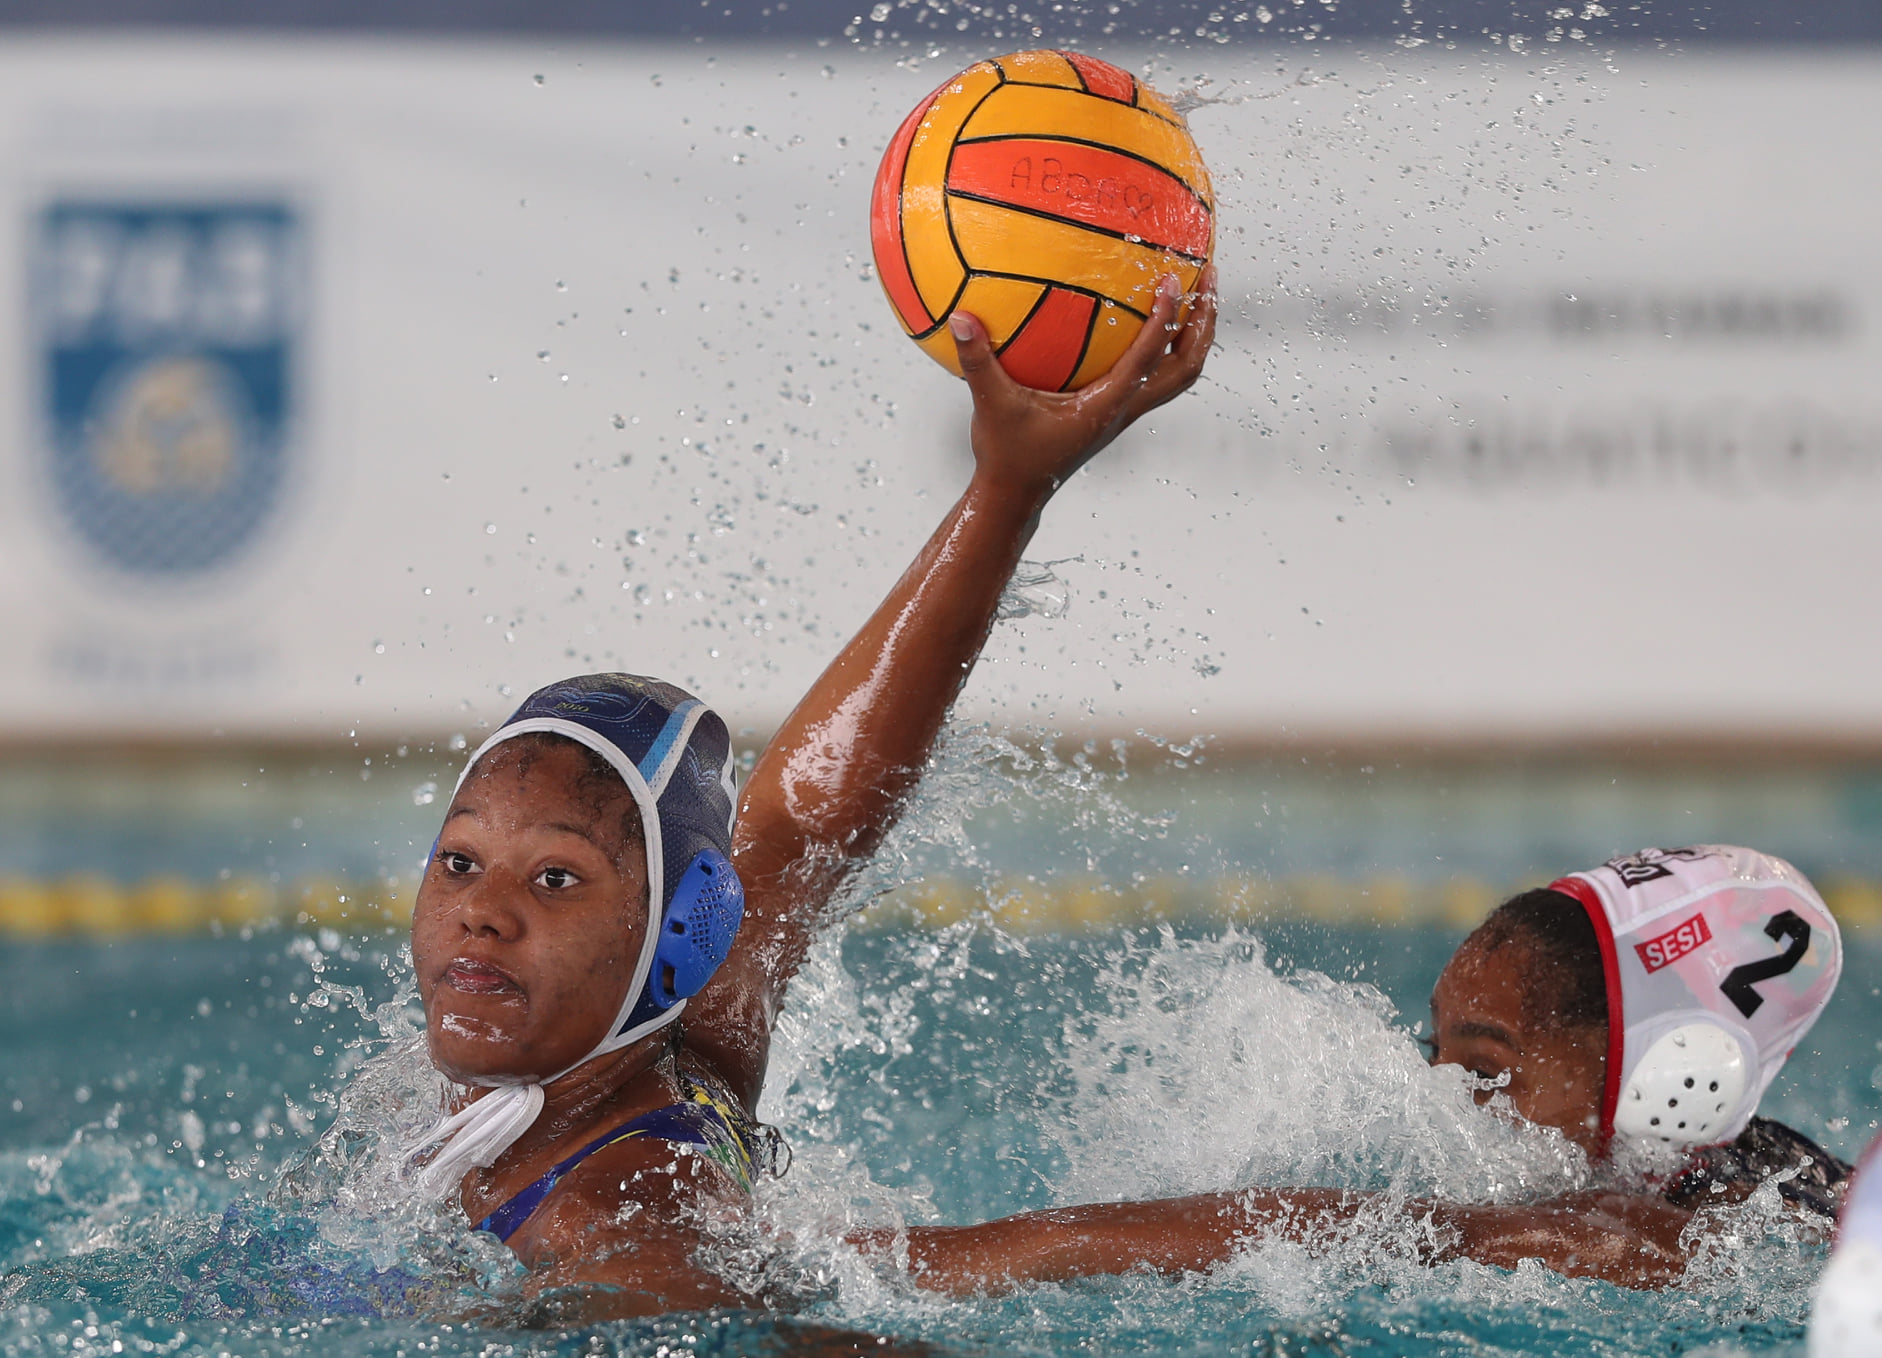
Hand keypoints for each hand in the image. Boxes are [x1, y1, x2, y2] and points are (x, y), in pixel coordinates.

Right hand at [950, 266, 1217, 503]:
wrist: (1016, 494)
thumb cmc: (1007, 454)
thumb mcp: (989, 405)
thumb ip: (976, 362)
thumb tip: (959, 318)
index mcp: (1107, 405)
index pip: (1148, 356)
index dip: (1165, 317)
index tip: (1173, 279)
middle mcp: (1126, 409)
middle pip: (1187, 367)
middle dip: (1204, 322)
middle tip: (1210, 276)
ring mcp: (1126, 411)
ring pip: (1179, 373)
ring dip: (1194, 334)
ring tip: (1199, 290)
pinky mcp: (1117, 410)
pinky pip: (1155, 374)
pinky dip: (1166, 343)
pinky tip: (1148, 314)